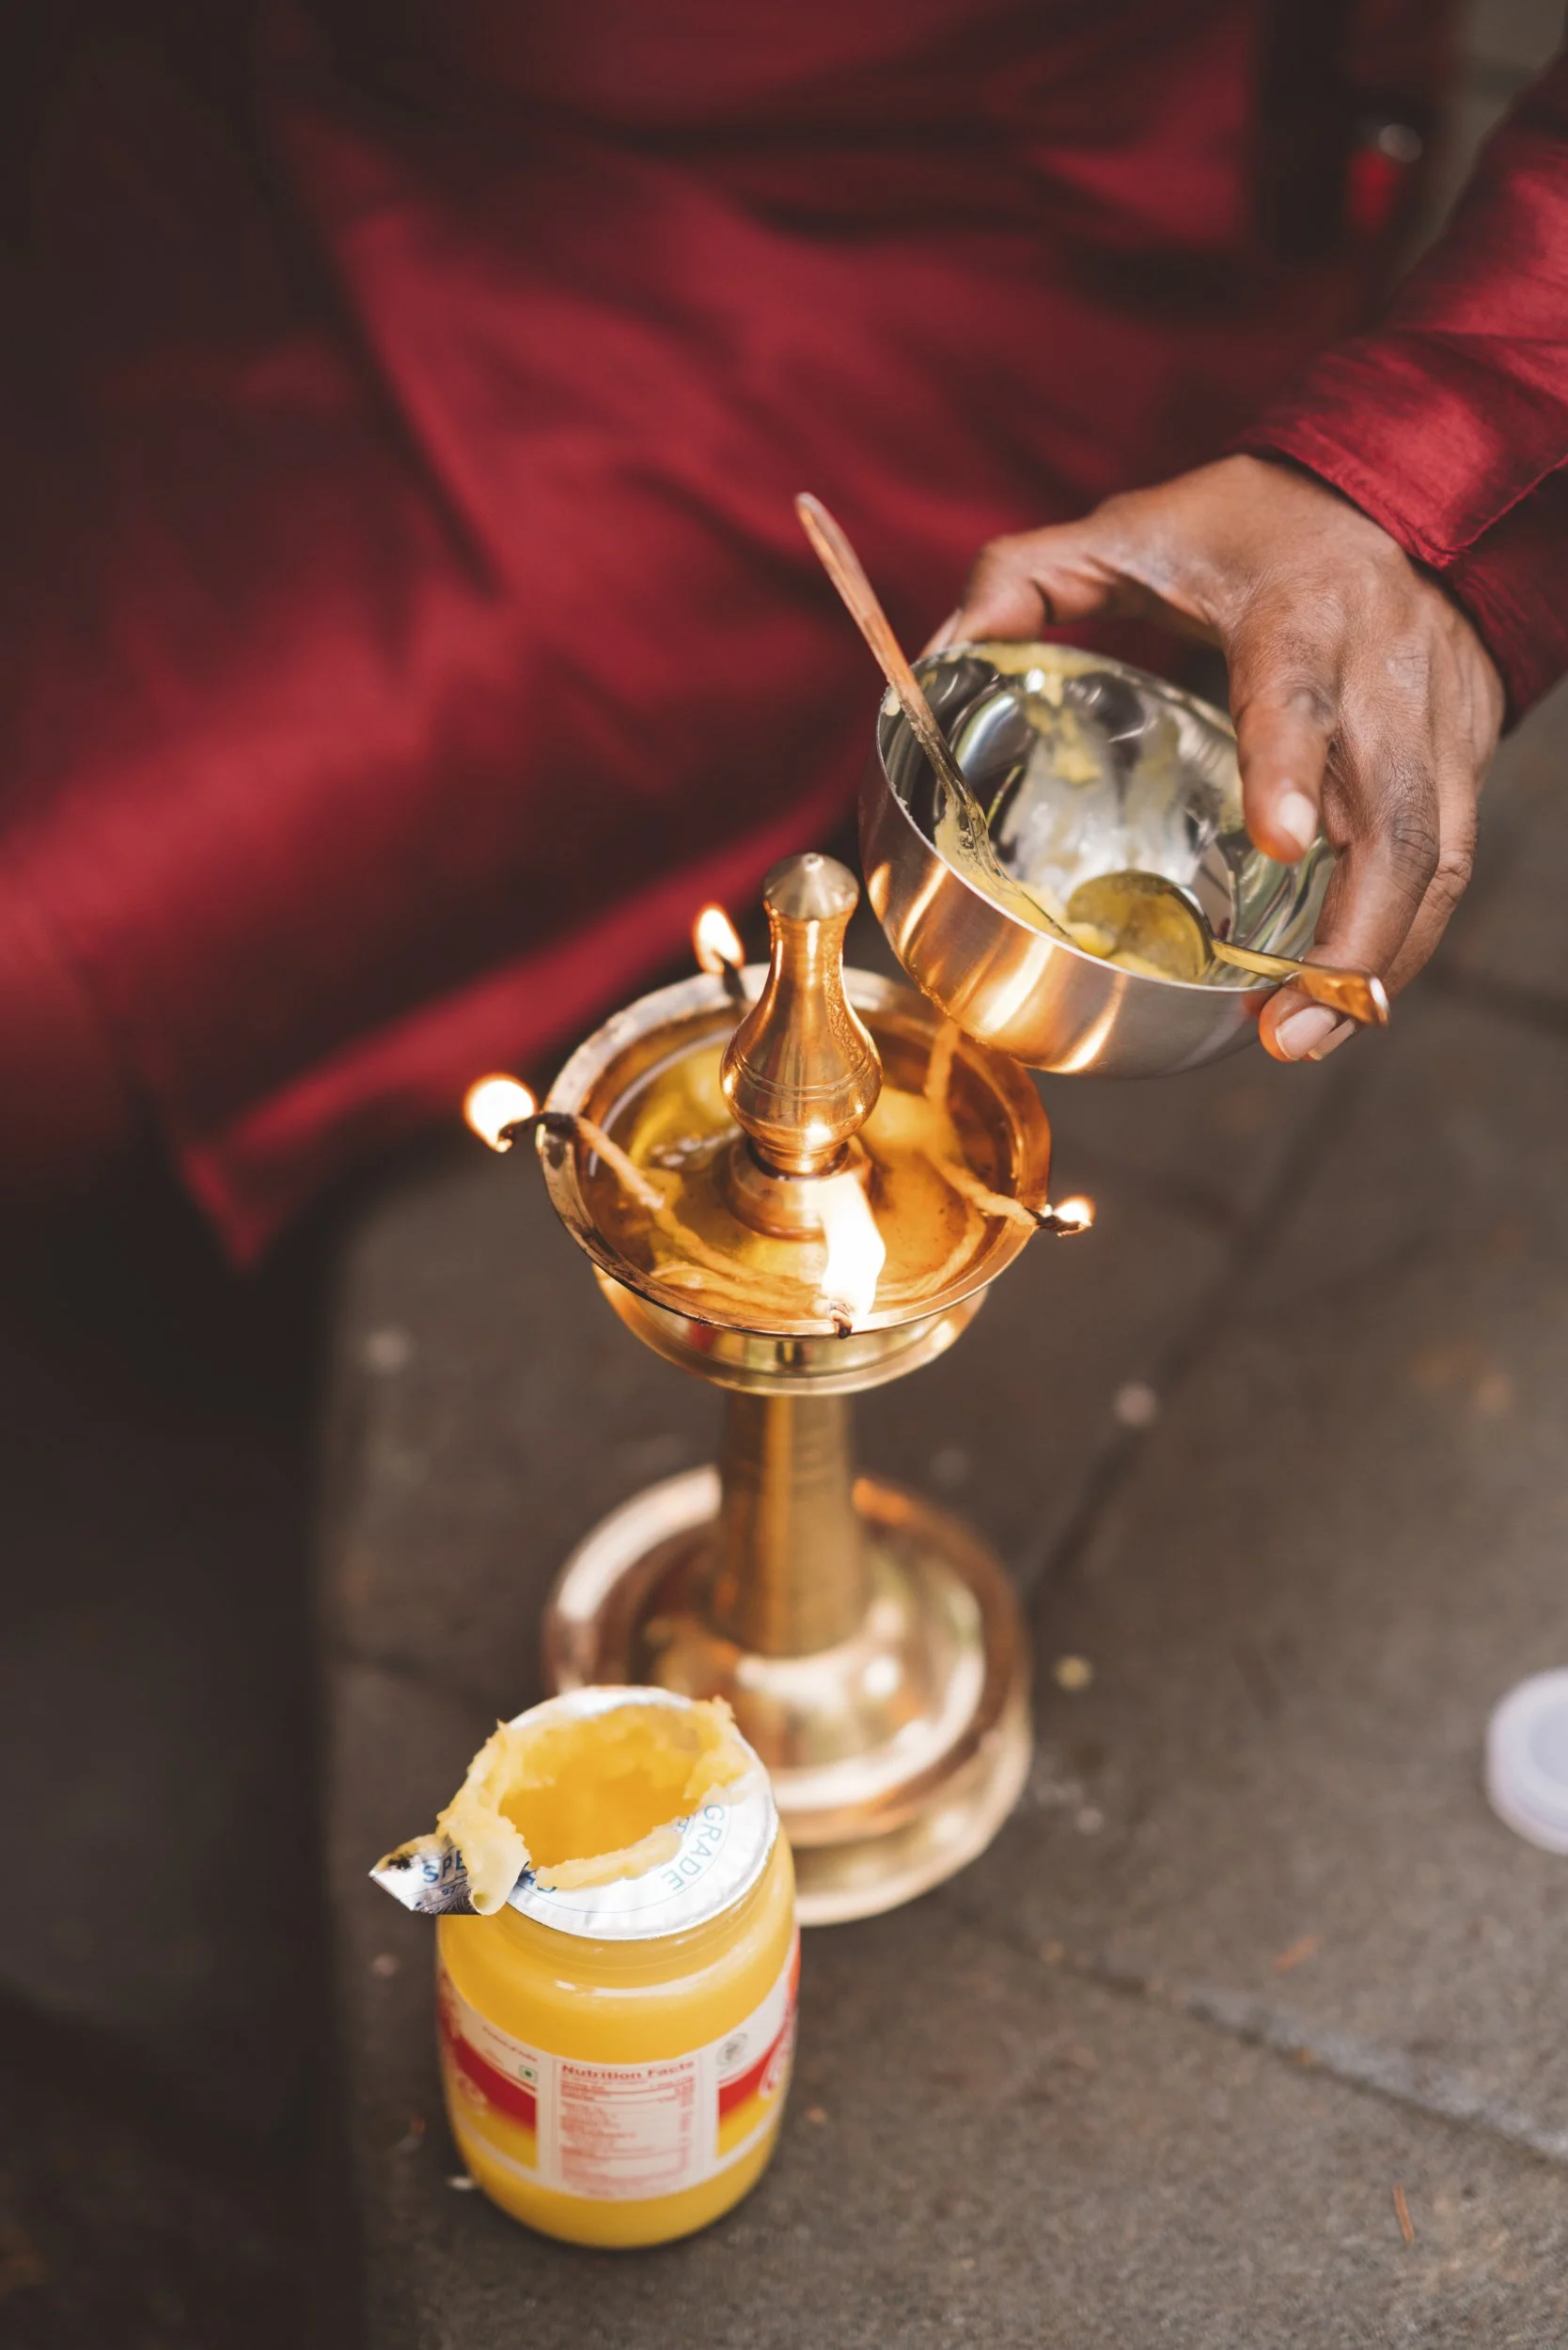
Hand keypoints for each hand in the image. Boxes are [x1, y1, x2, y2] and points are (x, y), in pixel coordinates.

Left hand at [932, 455, 1504, 1060]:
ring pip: (1438, 858)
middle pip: (1399, 817)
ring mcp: (1438, 719)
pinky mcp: (1465, 753)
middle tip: (1285, 1027)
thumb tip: (942, 652)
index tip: (1281, 845)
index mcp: (1300, 613)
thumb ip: (1030, 576)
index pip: (1300, 695)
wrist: (1400, 489)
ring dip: (1380, 962)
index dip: (1292, 769)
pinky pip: (1448, 862)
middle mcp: (1386, 672)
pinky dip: (1402, 939)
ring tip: (1307, 1037)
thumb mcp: (1132, 525)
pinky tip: (1343, 998)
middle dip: (1354, 937)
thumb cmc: (1252, 520)